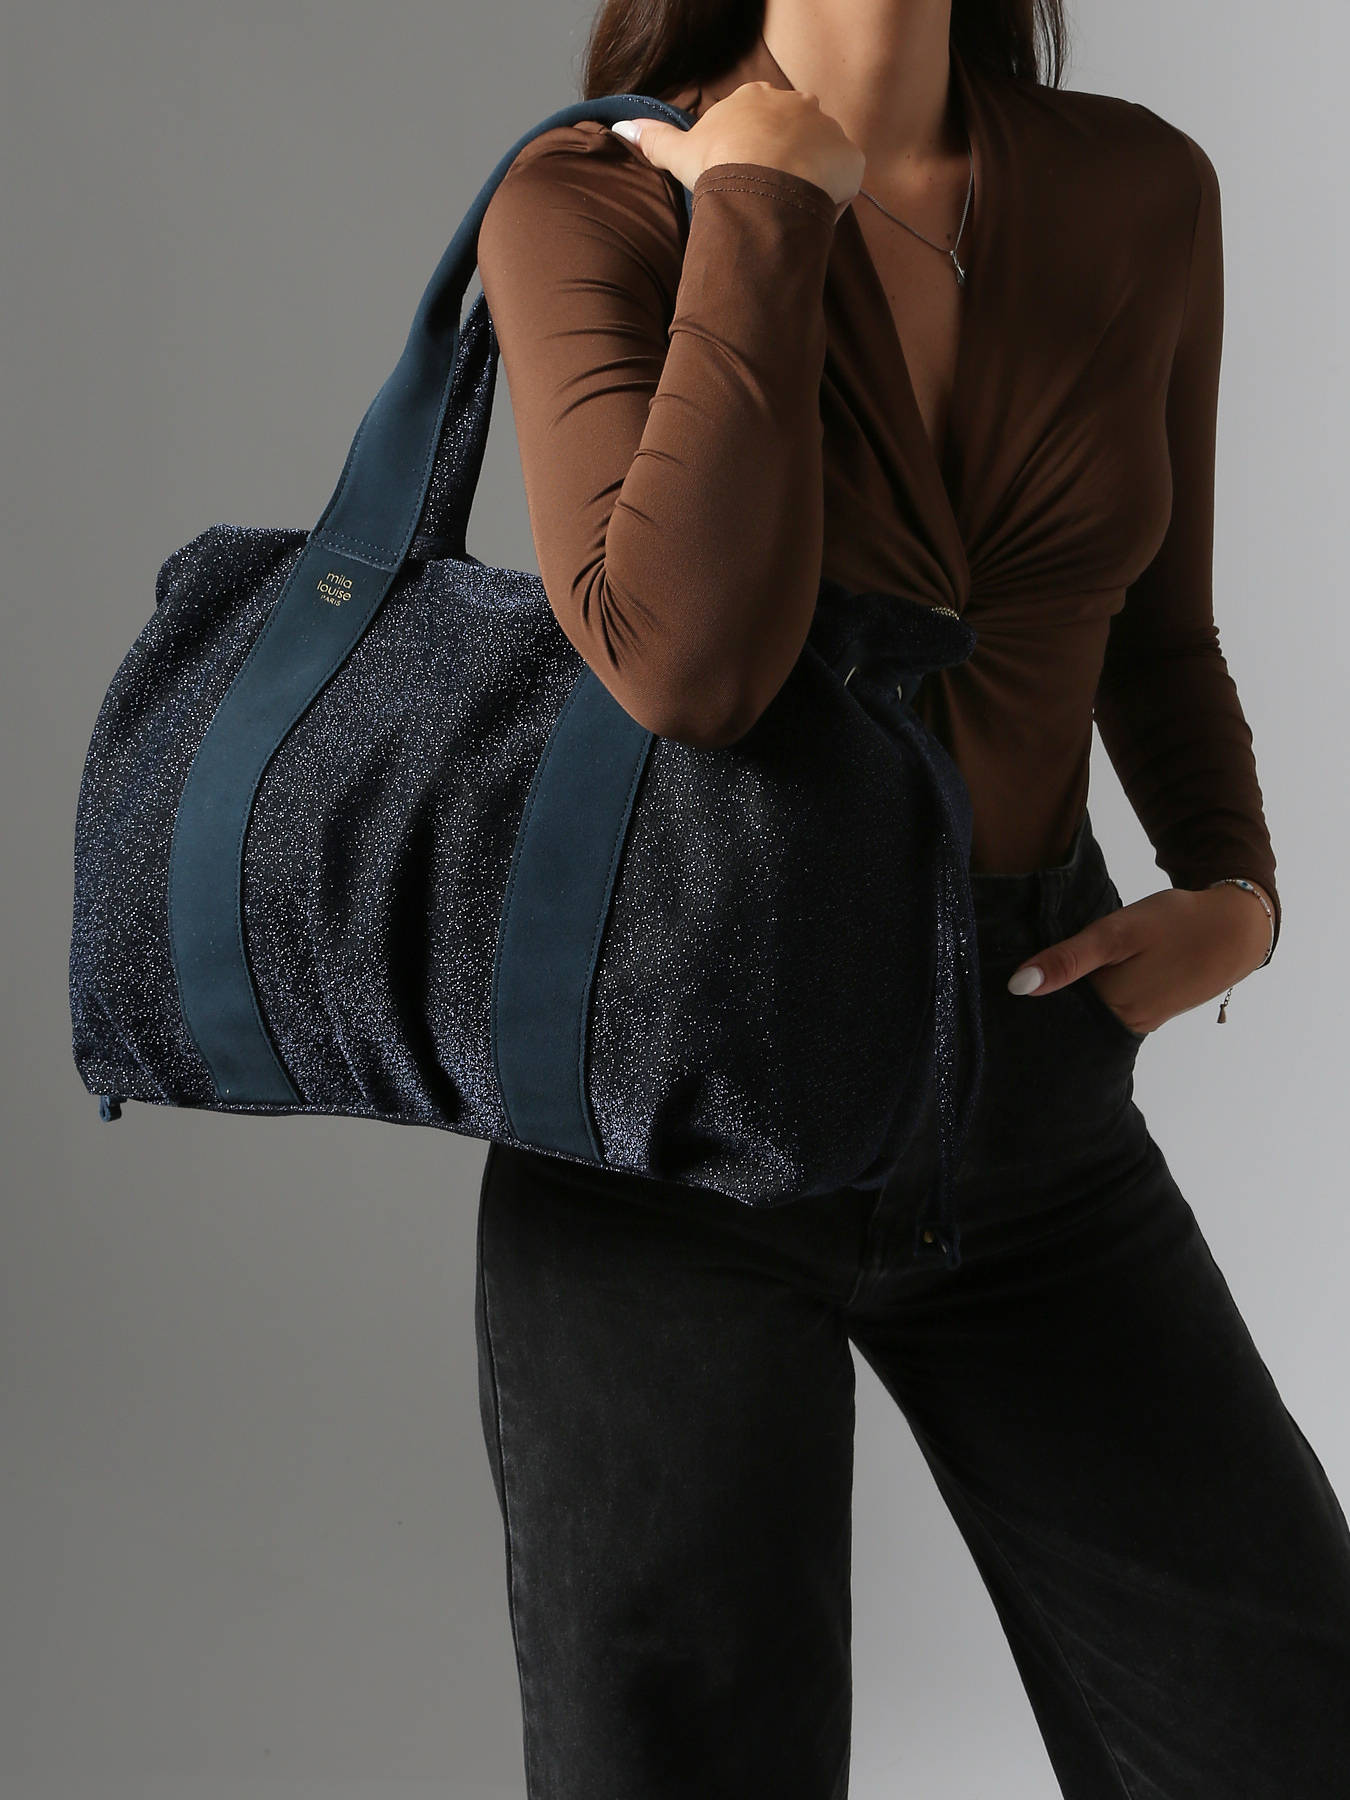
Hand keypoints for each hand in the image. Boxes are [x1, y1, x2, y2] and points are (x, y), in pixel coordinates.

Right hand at [610, 81, 864, 219]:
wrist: (762, 180)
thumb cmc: (720, 164)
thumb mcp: (680, 153)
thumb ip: (654, 140)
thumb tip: (623, 129)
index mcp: (756, 98)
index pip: (757, 122)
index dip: (750, 151)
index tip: (742, 177)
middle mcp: (796, 103)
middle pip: (791, 135)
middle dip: (782, 163)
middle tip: (764, 195)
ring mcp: (827, 128)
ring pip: (820, 157)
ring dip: (808, 180)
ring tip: (786, 209)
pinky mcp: (849, 157)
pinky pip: (843, 180)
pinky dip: (831, 197)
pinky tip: (810, 214)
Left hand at [1006, 883, 1273, 1035]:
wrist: (1238, 928)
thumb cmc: (1176, 923)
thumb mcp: (1119, 932)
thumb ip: (1069, 959)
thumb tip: (1017, 987)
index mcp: (1111, 1008)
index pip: (1051, 1016)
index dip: (1024, 1004)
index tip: (994, 989)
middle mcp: (1123, 1024)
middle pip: (1069, 1020)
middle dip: (1042, 1006)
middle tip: (1005, 982)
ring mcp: (1140, 1020)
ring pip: (1089, 1015)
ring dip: (1066, 1001)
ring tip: (1035, 979)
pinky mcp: (1152, 1011)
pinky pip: (1109, 1010)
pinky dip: (1091, 997)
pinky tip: (1076, 980)